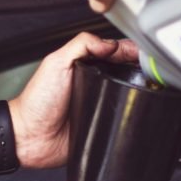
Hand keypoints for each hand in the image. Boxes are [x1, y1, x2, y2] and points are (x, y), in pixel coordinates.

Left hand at [0, 33, 138, 173]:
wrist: (30, 137)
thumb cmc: (36, 102)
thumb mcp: (56, 63)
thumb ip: (80, 45)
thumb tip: (109, 43)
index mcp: (85, 66)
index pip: (114, 52)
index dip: (130, 50)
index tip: (142, 52)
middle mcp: (95, 84)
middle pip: (126, 72)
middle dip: (141, 69)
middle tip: (150, 69)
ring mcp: (100, 104)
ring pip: (129, 95)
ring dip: (139, 92)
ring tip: (149, 87)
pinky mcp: (103, 125)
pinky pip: (122, 120)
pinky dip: (131, 116)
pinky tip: (138, 110)